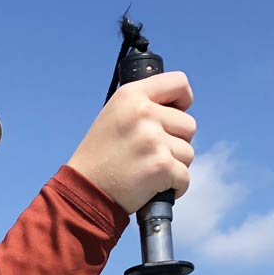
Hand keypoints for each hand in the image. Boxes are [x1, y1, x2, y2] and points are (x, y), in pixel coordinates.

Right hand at [66, 71, 195, 213]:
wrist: (84, 191)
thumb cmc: (100, 157)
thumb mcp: (115, 116)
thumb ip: (144, 105)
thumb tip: (179, 108)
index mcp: (131, 95)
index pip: (179, 83)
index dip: (183, 101)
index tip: (177, 113)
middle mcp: (143, 113)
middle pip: (188, 125)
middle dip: (177, 142)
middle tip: (151, 154)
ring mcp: (154, 140)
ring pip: (188, 153)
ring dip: (174, 166)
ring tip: (147, 170)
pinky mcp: (162, 166)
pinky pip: (185, 176)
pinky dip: (174, 187)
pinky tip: (153, 187)